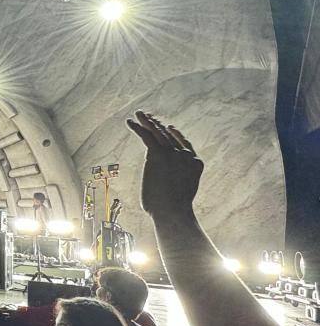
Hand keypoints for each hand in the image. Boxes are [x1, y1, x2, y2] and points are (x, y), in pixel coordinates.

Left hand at [125, 111, 203, 225]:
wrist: (173, 211)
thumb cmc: (174, 210)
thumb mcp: (179, 193)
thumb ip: (174, 183)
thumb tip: (163, 188)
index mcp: (195, 163)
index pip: (184, 143)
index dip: (174, 133)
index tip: (168, 126)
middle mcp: (185, 155)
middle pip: (169, 135)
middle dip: (158, 124)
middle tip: (149, 116)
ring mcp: (172, 154)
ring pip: (158, 133)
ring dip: (147, 122)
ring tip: (139, 114)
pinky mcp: (158, 155)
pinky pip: (146, 137)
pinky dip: (138, 128)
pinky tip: (130, 122)